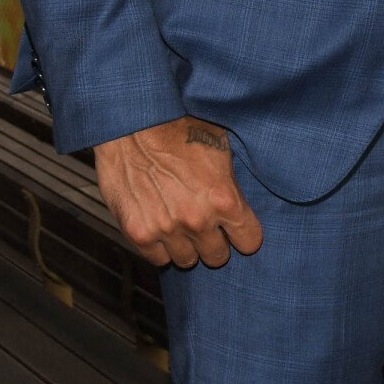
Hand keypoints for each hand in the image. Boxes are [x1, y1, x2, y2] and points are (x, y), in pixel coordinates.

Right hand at [94, 114, 263, 269]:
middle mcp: (197, 219)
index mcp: (223, 197)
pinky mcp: (138, 233)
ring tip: (181, 224)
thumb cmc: (178, 126)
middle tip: (206, 226)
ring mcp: (167, 229)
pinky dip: (160, 247)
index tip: (237, 229)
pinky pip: (158, 259)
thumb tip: (241, 198)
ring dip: (186, 246)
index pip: (249, 241)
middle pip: (218, 256)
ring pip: (187, 261)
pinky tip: (161, 226)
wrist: (134, 122)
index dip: (244, 234)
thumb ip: (231, 181)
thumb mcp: (220, 146)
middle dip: (214, 242)